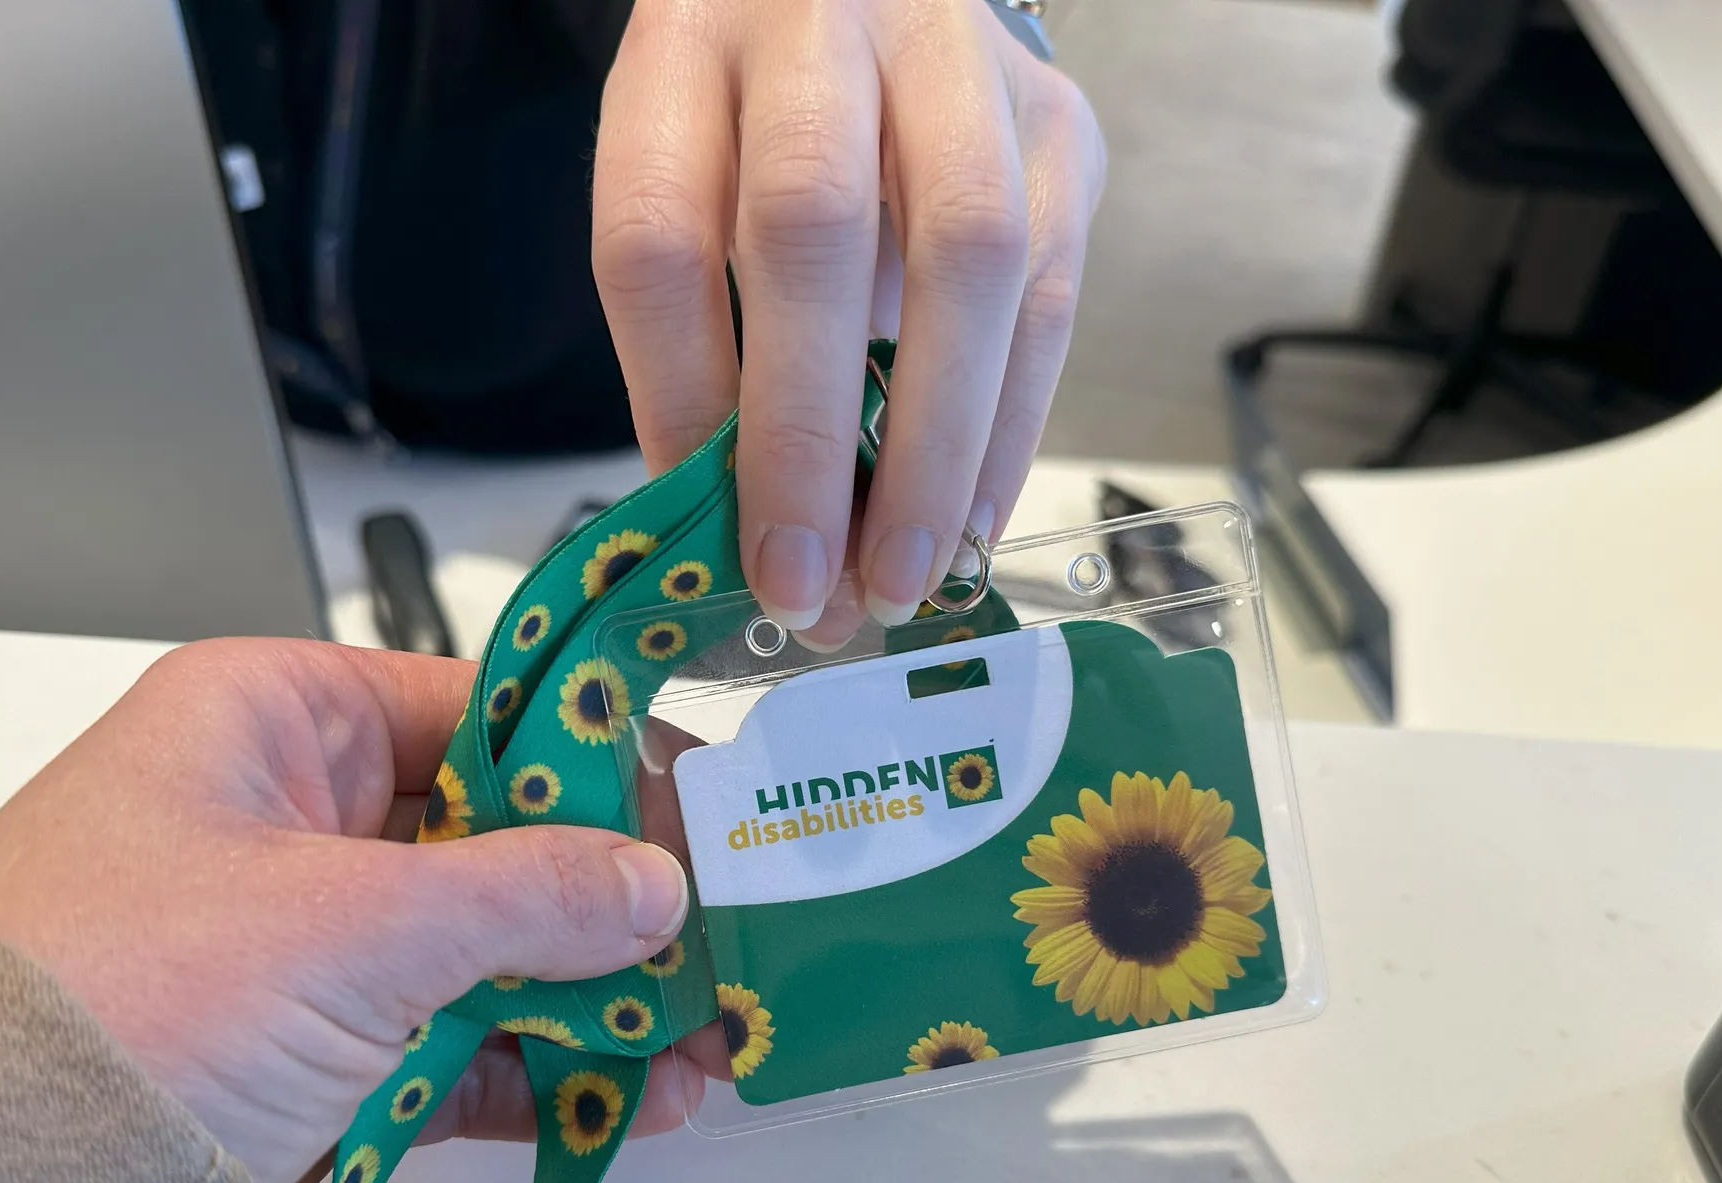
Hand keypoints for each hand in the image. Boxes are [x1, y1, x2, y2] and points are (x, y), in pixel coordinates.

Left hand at [0, 640, 703, 1182]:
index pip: (480, 708)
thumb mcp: (347, 921)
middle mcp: (290, 815)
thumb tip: (654, 883)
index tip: (704, 808)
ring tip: (710, 1040)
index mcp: (271, 719)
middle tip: (733, 936)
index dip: (602, 758)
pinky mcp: (315, 1054)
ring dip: (601, 997)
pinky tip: (640, 1098)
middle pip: (500, 836)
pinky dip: (544, 1070)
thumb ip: (525, 895)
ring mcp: (304, 943)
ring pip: (490, 949)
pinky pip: (458, 1043)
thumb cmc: (120, 993)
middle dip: (620, 899)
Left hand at [592, 0, 1104, 642]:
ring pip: (967, 256)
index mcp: (687, 45)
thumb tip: (739, 538)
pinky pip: (1050, 292)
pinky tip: (969, 520)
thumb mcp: (692, 192)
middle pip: (809, 227)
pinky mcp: (1060, 124)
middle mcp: (826, 24)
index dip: (681, 399)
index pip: (661, 231)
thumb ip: (698, 341)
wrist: (884, 0)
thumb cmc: (764, 122)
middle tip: (809, 585)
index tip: (709, 539)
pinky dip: (1008, 427)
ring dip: (933, 450)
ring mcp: (962, 63)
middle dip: (808, 438)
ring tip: (900, 579)